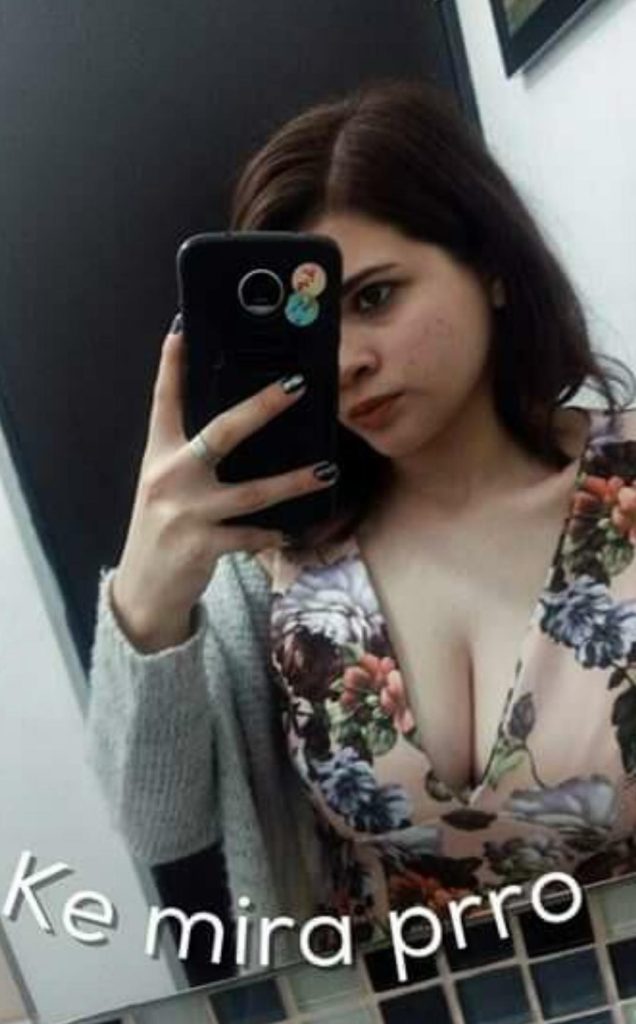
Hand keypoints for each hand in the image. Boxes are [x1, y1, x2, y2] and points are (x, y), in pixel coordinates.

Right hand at [110, 316, 337, 651]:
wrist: (144, 591)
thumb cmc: (164, 529)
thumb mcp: (165, 487)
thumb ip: (190, 458)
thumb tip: (239, 425)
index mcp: (157, 455)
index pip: (164, 402)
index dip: (172, 365)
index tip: (182, 330)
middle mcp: (168, 477)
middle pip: (221, 433)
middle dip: (261, 407)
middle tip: (296, 386)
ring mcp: (185, 512)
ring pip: (251, 492)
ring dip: (293, 482)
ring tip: (325, 470)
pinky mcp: (201, 546)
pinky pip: (251, 535)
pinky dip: (273, 534)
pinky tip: (290, 531)